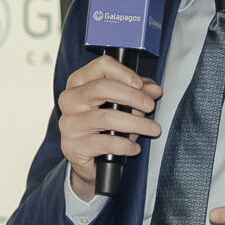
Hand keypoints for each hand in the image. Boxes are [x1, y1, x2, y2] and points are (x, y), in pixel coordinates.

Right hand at [56, 54, 164, 198]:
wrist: (86, 158)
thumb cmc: (102, 126)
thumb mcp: (121, 104)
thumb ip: (137, 93)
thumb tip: (155, 90)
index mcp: (79, 83)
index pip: (101, 66)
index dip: (124, 73)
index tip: (140, 84)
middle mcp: (70, 100)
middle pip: (102, 88)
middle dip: (133, 96)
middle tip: (150, 106)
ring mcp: (69, 123)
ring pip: (106, 117)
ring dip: (136, 124)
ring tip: (152, 129)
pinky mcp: (74, 146)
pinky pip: (105, 143)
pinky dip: (125, 145)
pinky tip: (134, 148)